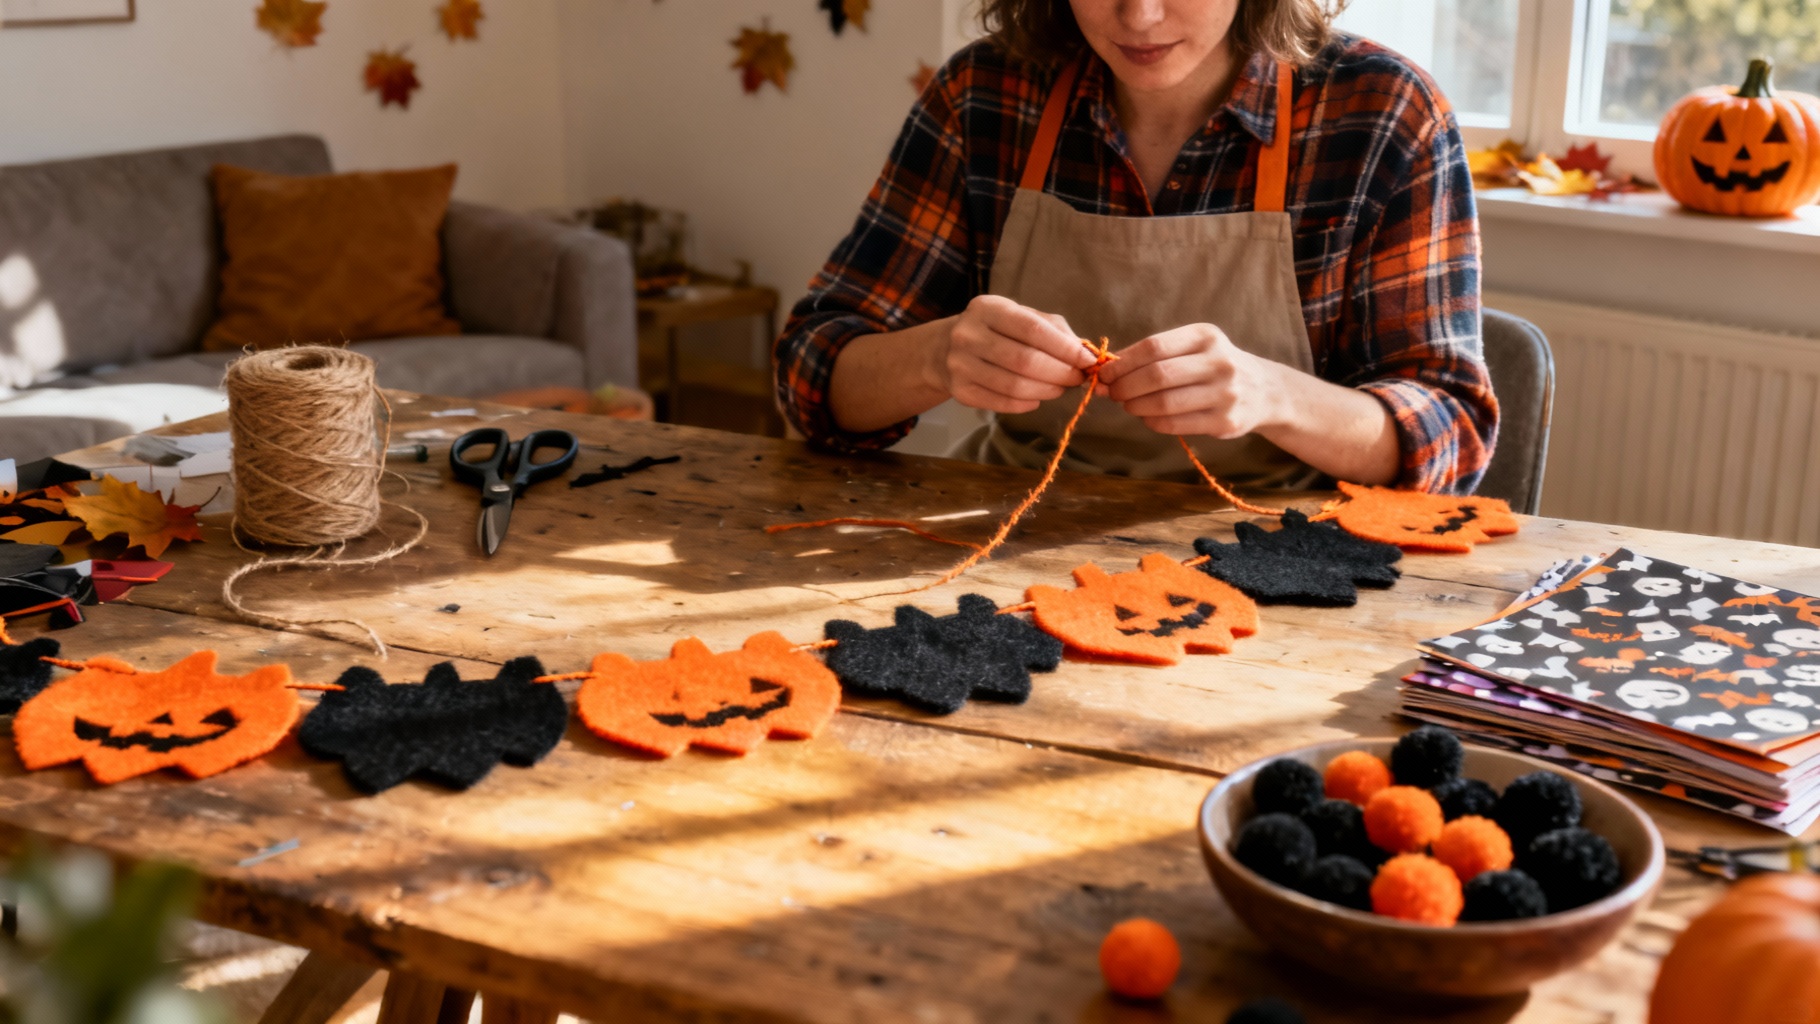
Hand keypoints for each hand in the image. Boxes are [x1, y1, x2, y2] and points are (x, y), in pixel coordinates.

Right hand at [931, 295, 1094, 414]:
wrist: (944, 349)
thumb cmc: (994, 330)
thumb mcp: (1019, 316)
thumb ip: (1052, 329)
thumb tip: (1084, 353)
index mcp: (987, 308)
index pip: (1033, 329)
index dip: (1065, 348)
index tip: (1088, 360)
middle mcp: (968, 334)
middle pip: (1025, 360)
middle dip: (1060, 373)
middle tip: (1078, 378)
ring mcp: (960, 364)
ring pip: (1014, 385)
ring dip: (1047, 390)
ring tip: (1061, 388)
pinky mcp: (959, 391)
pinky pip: (1001, 402)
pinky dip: (1026, 404)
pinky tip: (1037, 397)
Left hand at [1097, 323, 1284, 438]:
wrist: (1264, 391)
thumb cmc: (1215, 366)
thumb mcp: (1194, 347)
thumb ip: (1155, 356)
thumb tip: (1107, 372)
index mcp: (1206, 336)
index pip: (1153, 347)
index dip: (1123, 363)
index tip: (1105, 373)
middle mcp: (1219, 362)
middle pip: (1157, 376)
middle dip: (1125, 386)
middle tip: (1111, 393)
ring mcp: (1225, 394)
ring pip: (1164, 403)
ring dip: (1136, 406)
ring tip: (1127, 404)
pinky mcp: (1225, 422)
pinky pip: (1176, 424)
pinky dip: (1152, 422)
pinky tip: (1147, 417)